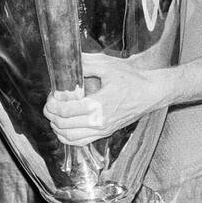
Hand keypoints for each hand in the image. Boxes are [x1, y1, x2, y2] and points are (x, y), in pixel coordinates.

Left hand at [43, 51, 176, 146]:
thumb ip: (85, 63)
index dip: (53, 104)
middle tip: (50, 104)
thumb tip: (67, 61)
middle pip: (64, 126)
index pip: (67, 111)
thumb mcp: (108, 65)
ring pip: (70, 137)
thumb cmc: (132, 79)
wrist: (151, 93)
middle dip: (51, 115)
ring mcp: (103, 130)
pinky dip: (67, 136)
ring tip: (55, 114)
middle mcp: (100, 122)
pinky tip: (64, 126)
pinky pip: (81, 141)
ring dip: (57, 127)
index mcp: (99, 105)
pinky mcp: (105, 133)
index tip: (51, 95)